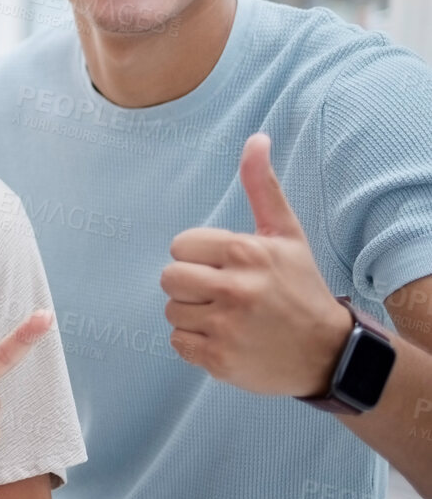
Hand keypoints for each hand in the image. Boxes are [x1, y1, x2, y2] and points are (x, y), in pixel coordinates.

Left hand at [161, 133, 351, 395]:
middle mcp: (235, 289)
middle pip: (168, 279)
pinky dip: (196, 344)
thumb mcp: (286, 235)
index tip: (225, 267)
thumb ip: (262, 187)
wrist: (329, 353)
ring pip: (172, 312)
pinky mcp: (219, 360)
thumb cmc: (300, 287)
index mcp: (245, 253)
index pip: (179, 247)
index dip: (197, 257)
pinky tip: (226, 340)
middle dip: (189, 285)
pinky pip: (178, 343)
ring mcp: (226, 327)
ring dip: (193, 315)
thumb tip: (255, 138)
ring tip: (228, 317)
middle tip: (220, 293)